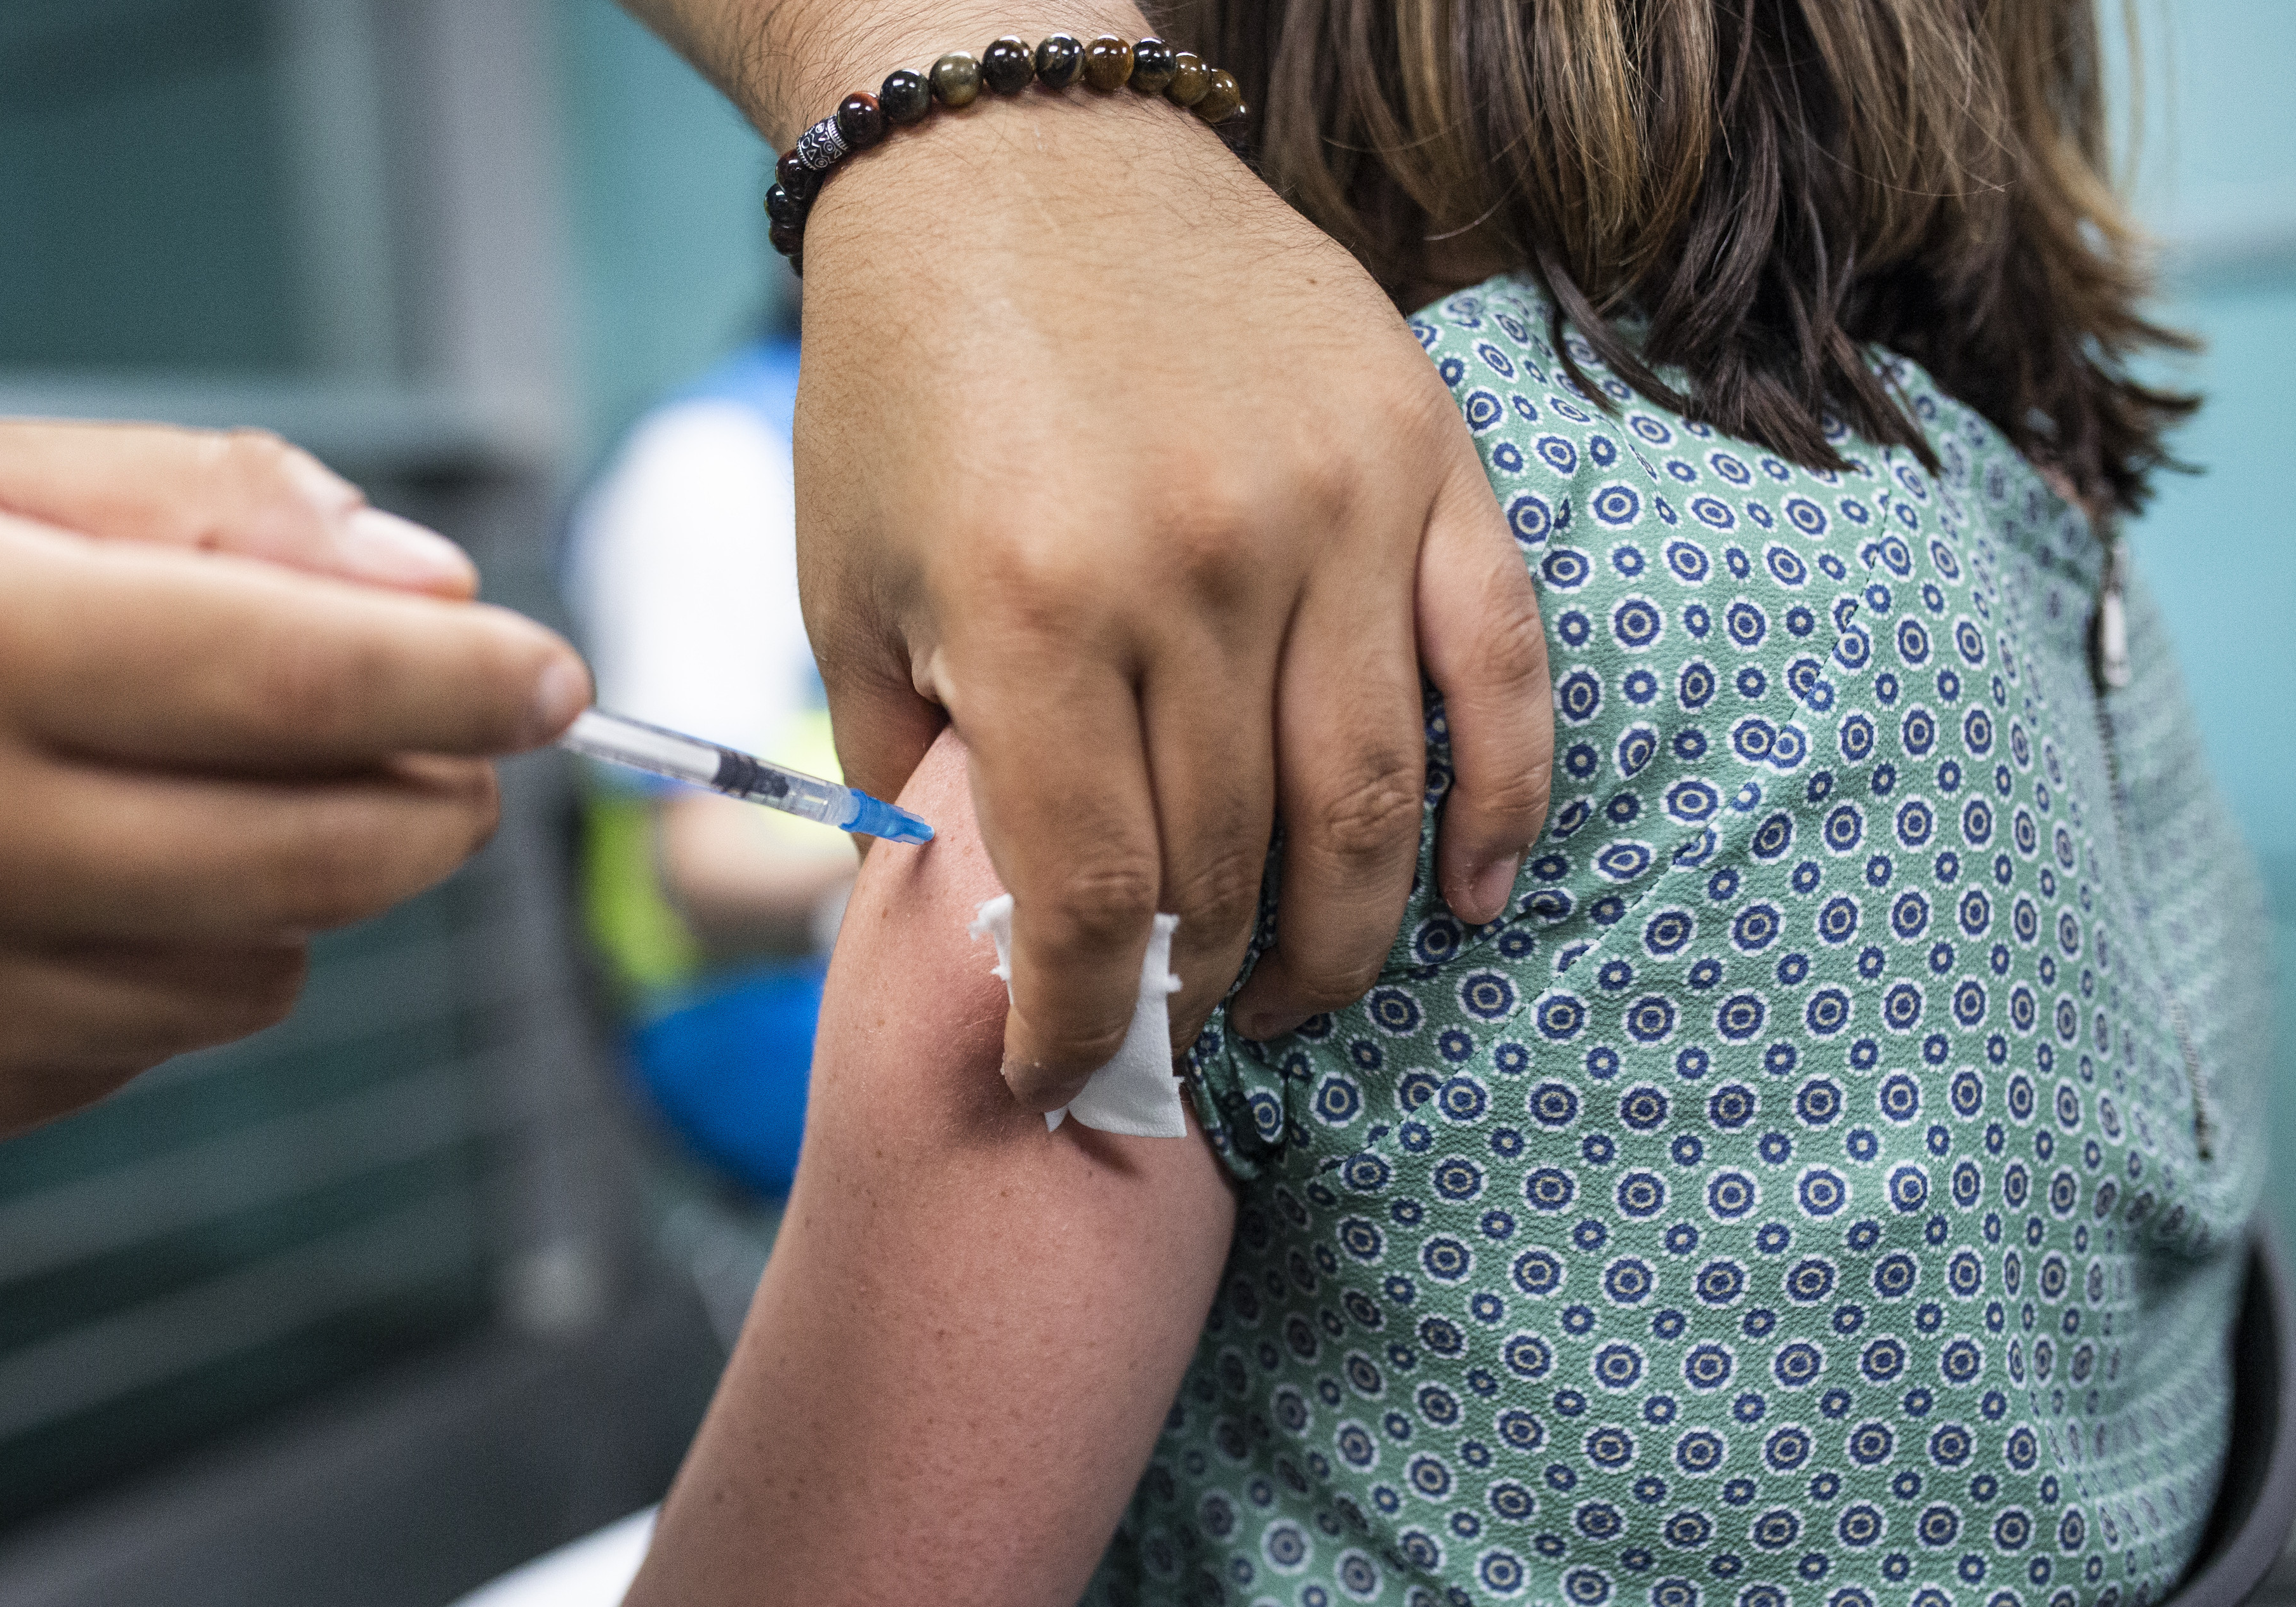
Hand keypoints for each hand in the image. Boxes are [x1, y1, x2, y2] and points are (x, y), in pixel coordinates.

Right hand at [0, 423, 588, 1154]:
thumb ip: (214, 507)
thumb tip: (434, 592)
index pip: (299, 670)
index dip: (466, 680)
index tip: (553, 679)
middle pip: (315, 851)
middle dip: (433, 801)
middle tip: (443, 753)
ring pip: (255, 970)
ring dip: (296, 887)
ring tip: (203, 801)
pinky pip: (147, 1048)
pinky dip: (177, 967)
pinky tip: (88, 887)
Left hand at [758, 14, 1551, 1104]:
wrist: (1009, 152)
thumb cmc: (904, 378)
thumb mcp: (847, 583)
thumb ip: (906, 769)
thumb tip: (968, 926)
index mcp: (1034, 610)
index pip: (1086, 894)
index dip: (1074, 1020)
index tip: (1059, 1073)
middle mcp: (1195, 570)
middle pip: (1230, 865)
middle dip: (1195, 988)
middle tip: (1176, 1034)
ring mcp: (1329, 510)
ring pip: (1370, 799)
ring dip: (1339, 941)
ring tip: (1296, 1003)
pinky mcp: (1421, 454)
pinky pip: (1498, 666)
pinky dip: (1501, 801)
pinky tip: (1471, 899)